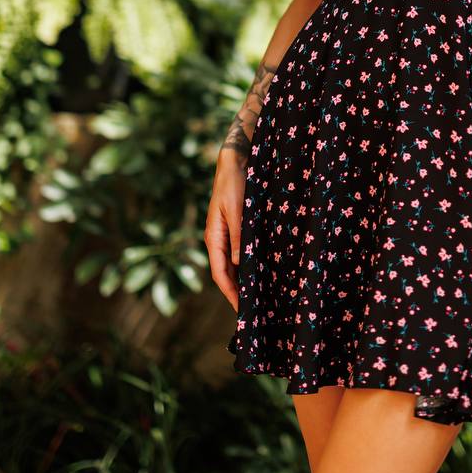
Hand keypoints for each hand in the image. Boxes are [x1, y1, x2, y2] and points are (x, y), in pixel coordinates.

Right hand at [204, 152, 245, 311]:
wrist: (234, 161)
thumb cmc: (235, 183)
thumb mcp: (238, 210)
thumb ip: (239, 236)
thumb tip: (240, 264)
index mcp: (214, 237)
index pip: (219, 273)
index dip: (229, 292)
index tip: (240, 309)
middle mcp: (218, 239)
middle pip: (225, 272)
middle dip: (235, 292)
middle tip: (251, 310)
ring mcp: (225, 234)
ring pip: (232, 264)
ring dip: (241, 280)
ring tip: (256, 297)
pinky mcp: (235, 228)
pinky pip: (238, 252)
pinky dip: (246, 265)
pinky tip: (257, 271)